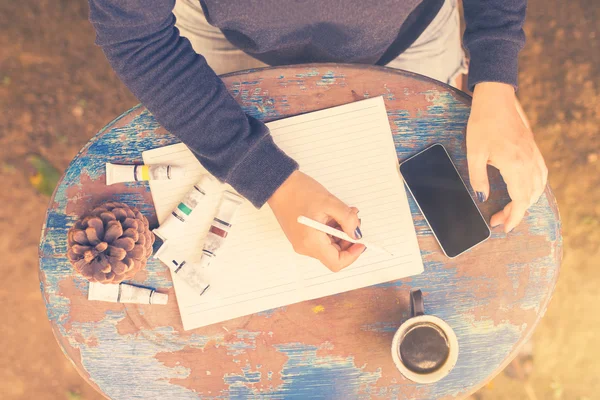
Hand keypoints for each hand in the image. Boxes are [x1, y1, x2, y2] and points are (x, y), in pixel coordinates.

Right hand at [267, 170, 364, 270]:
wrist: (278, 184)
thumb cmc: (298, 191)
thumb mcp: (330, 202)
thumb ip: (347, 219)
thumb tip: (356, 233)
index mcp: (311, 242)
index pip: (336, 263)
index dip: (353, 255)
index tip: (361, 242)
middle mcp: (305, 247)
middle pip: (334, 255)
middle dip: (348, 240)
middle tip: (353, 221)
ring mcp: (301, 243)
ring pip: (329, 246)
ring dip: (340, 233)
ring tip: (343, 214)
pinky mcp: (301, 237)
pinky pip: (321, 240)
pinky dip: (331, 230)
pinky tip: (333, 216)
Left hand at [467, 82, 547, 232]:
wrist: (496, 99)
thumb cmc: (482, 124)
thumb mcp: (474, 153)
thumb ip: (478, 179)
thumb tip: (483, 198)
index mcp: (515, 165)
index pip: (520, 200)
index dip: (513, 217)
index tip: (504, 227)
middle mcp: (529, 161)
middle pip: (530, 197)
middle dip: (515, 213)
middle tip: (499, 219)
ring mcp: (534, 154)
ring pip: (538, 187)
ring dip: (526, 201)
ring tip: (510, 209)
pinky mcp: (533, 149)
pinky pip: (541, 174)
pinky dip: (535, 188)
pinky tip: (525, 190)